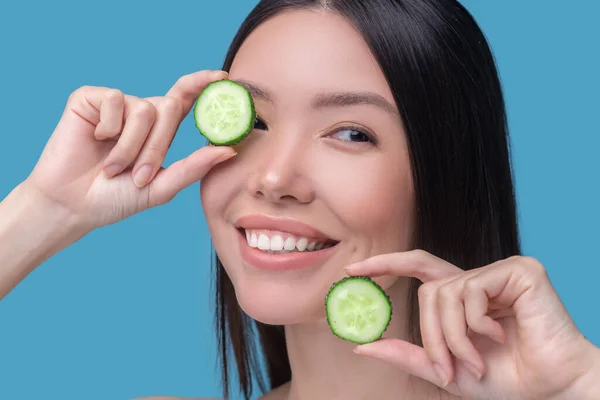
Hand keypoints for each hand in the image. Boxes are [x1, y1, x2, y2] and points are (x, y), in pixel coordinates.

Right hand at [23, 70, 235, 232]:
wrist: (72, 205)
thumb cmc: (116, 198)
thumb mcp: (161, 187)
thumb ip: (194, 167)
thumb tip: (229, 150)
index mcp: (159, 130)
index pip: (185, 99)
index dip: (203, 84)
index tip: (223, 76)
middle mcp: (139, 112)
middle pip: (170, 107)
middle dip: (157, 146)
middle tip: (139, 175)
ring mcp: (115, 104)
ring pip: (145, 109)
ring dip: (131, 147)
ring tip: (112, 168)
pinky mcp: (89, 98)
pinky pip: (114, 100)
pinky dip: (108, 127)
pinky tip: (95, 139)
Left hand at [346, 251, 599, 399]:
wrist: (552, 390)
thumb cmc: (505, 380)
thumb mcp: (445, 369)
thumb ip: (407, 355)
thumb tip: (360, 345)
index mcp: (463, 297)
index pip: (419, 268)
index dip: (386, 263)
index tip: (352, 270)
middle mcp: (478, 280)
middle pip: (427, 289)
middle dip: (430, 332)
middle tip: (444, 365)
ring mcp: (498, 272)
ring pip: (445, 293)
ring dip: (453, 336)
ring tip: (476, 360)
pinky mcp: (519, 271)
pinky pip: (471, 290)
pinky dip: (476, 323)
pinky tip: (500, 336)